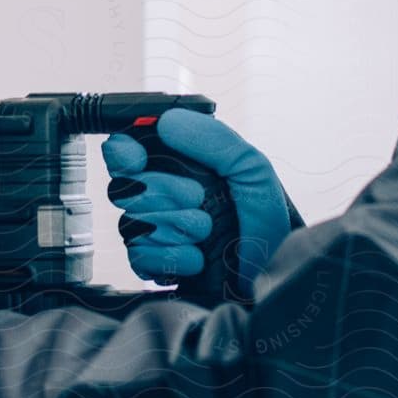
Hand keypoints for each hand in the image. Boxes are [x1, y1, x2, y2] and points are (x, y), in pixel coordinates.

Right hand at [102, 109, 300, 296]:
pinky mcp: (156, 266)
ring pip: (130, 223)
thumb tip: (167, 122)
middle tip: (198, 199)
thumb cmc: (267, 223)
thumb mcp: (251, 170)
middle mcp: (161, 197)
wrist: (273, 275)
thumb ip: (214, 139)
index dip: (124, 154)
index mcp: (178, 167)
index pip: (126, 151)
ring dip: (173, 227)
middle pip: (124, 188)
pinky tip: (196, 257)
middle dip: (163, 193)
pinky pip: (137, 257)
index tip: (137, 159)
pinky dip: (169, 256)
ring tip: (206, 231)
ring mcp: (156, 232)